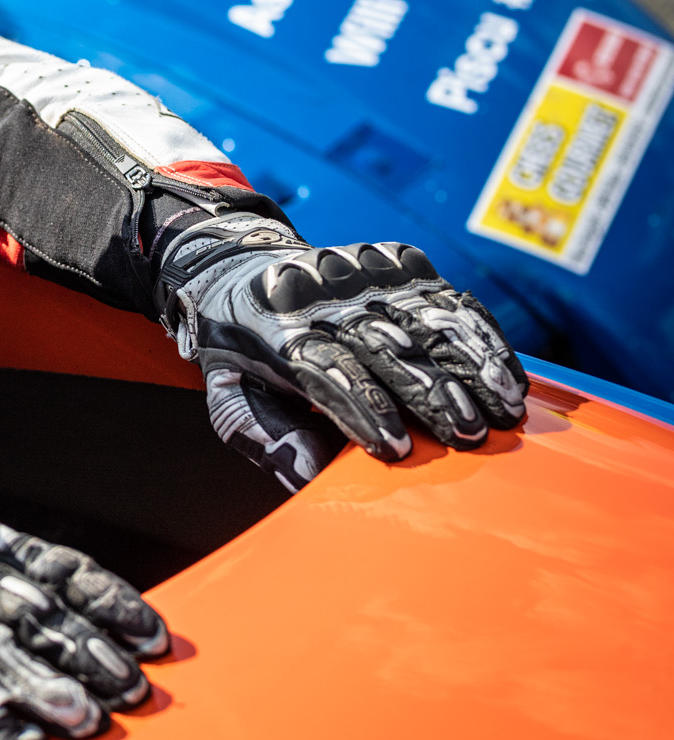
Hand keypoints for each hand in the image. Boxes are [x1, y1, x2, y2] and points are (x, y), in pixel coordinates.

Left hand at [156, 212, 528, 487]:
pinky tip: (508, 376)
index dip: (362, 408)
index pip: (325, 369)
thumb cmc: (242, 352)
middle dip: (429, 392)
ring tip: (505, 410)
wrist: (240, 270)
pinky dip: (483, 338)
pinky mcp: (397, 262)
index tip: (397, 449)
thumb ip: (265, 434)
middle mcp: (321, 296)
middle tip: (468, 436)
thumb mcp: (231, 394)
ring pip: (426, 318)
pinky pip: (448, 300)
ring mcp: (362, 274)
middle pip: (383, 343)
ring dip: (471, 365)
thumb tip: (306, 476)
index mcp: (274, 331)